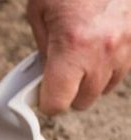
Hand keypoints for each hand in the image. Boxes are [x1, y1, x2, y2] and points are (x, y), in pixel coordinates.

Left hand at [27, 0, 130, 114]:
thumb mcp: (40, 14)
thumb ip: (44, 51)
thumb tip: (44, 74)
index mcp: (73, 48)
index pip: (58, 103)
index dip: (47, 100)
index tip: (42, 94)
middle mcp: (104, 51)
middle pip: (84, 100)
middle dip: (69, 89)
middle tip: (60, 69)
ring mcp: (128, 46)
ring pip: (106, 86)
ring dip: (92, 76)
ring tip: (82, 50)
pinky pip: (124, 66)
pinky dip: (111, 60)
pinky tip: (100, 41)